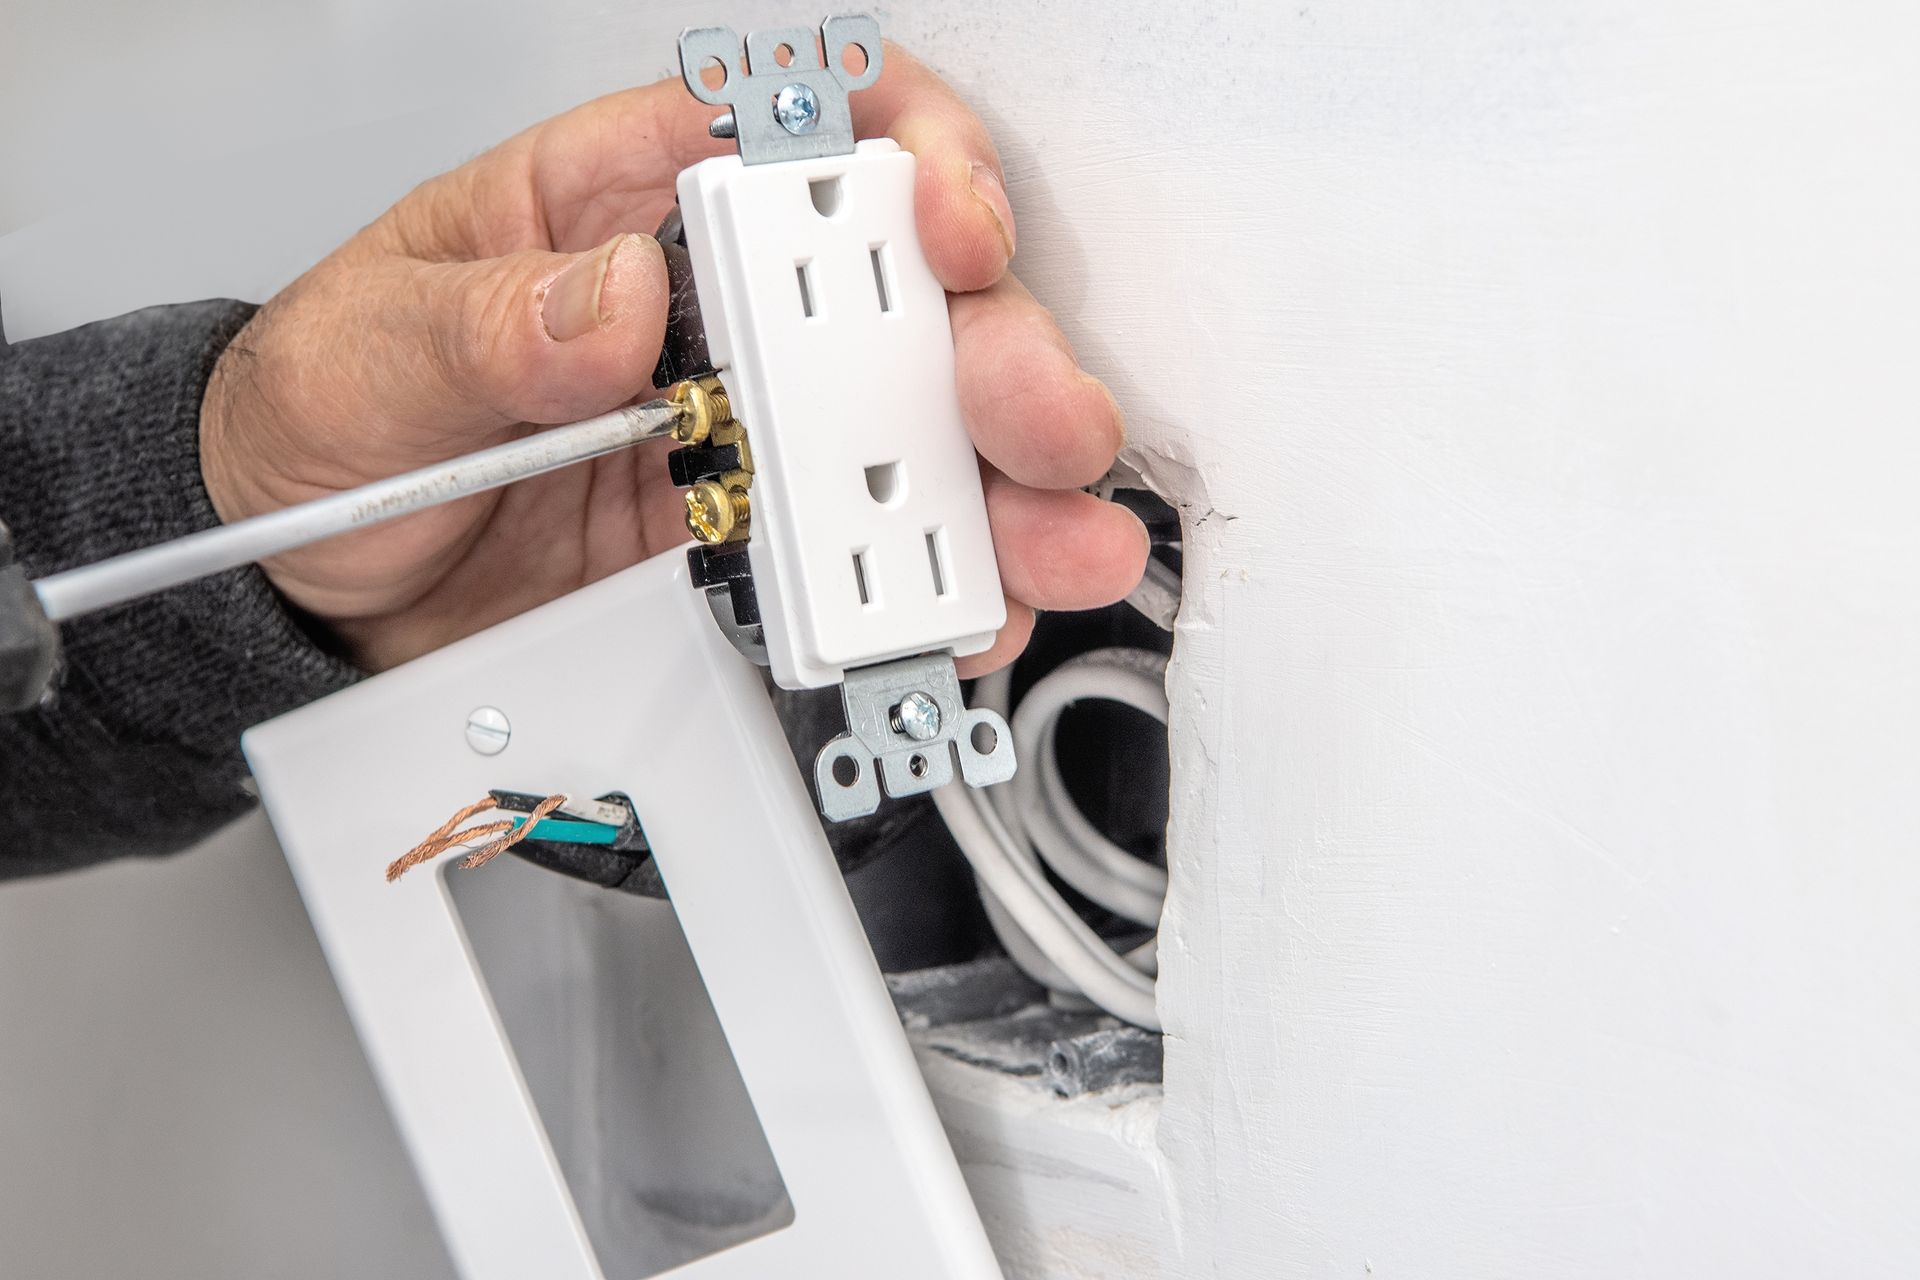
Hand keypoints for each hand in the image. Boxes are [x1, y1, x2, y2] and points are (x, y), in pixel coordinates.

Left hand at [200, 45, 1146, 672]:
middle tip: (1033, 414)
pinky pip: (869, 562)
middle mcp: (720, 319)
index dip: (904, 152)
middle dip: (996, 348)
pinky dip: (939, 591)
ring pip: (917, 436)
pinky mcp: (757, 550)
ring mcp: (752, 438)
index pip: (799, 133)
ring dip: (1006, 487)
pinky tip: (976, 610)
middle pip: (904, 299)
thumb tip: (611, 296)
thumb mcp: (372, 352)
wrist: (308, 592)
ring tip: (1053, 539)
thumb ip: (489, 323)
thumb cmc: (333, 423)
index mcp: (630, 208)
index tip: (942, 220)